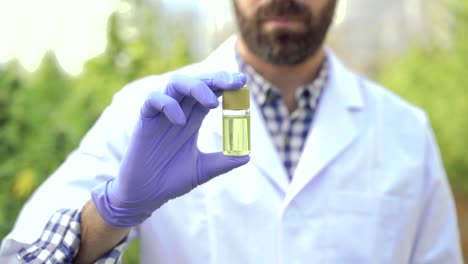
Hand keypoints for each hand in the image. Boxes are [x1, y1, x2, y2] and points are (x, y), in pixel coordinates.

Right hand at [91, 72, 248, 227]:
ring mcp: (161, 114)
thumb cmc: (172, 180)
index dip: (225, 85)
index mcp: (193, 119)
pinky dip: (168, 104)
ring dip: (196, 87)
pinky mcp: (145, 121)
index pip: (211, 92)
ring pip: (175, 84)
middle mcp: (178, 112)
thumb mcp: (203, 170)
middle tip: (235, 83)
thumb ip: (223, 162)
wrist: (145, 195)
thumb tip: (247, 155)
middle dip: (216, 79)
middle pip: (197, 82)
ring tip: (213, 103)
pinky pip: (153, 100)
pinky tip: (181, 121)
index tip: (243, 83)